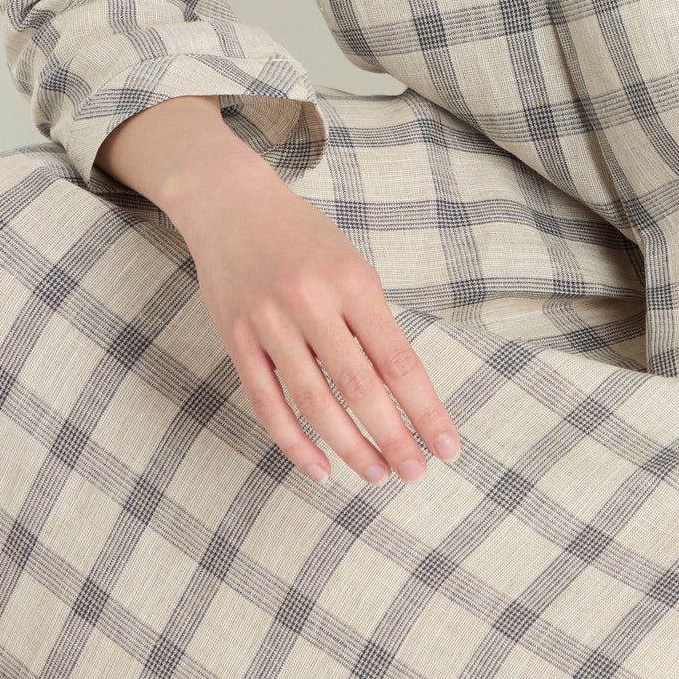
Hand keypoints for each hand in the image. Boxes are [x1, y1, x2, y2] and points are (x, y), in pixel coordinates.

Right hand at [167, 162, 462, 486]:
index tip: (448, 447)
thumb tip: (404, 393)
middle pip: (358, 386)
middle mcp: (310, 302)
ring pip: (313, 402)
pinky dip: (294, 442)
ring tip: (376, 474)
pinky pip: (267, 403)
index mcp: (351, 281)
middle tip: (414, 474)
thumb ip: (372, 323)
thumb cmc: (304, 238)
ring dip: (348, 446)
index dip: (424, 410)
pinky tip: (320, 468)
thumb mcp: (351, 266)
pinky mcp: (236, 339)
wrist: (231, 204)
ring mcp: (268, 322)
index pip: (396, 360)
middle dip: (391, 437)